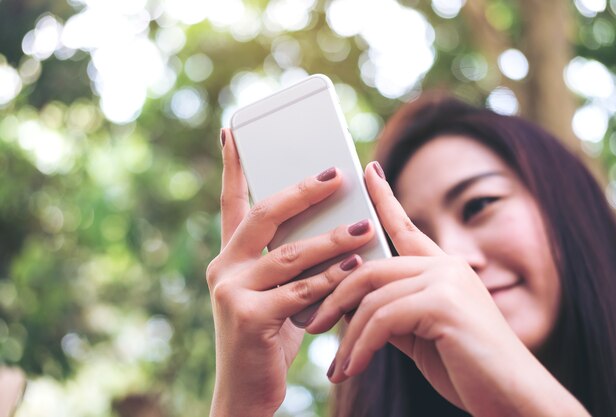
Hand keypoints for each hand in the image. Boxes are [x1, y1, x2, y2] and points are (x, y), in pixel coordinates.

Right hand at [206, 129, 374, 416]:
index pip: (232, 202)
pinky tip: (357, 269)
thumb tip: (339, 224)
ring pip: (290, 253)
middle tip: (336, 173)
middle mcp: (223, 267)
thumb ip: (293, 260)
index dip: (233, 165)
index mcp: (230, 257)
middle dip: (302, 191)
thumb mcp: (277, 291)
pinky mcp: (249, 317)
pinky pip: (300, 291)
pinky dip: (332, 280)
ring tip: (365, 225)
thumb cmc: (269, 337)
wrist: (247, 392)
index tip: (233, 128)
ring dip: (333, 239)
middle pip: (264, 215)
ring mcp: (231, 292)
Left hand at [307, 162, 589, 416]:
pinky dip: (361, 347)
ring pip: (371, 298)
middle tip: (312, 325)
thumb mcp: (420, 336)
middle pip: (370, 269)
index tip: (367, 170)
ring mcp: (446, 281)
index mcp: (442, 268)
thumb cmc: (468, 369)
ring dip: (348, 337)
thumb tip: (350, 308)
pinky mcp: (443, 303)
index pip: (404, 226)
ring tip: (337, 368)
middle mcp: (445, 265)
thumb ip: (391, 313)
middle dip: (334, 298)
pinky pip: (383, 320)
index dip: (383, 196)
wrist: (515, 400)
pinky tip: (353, 369)